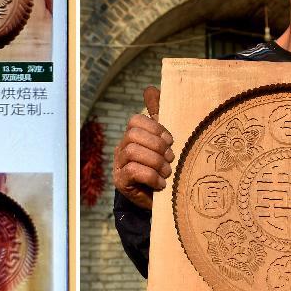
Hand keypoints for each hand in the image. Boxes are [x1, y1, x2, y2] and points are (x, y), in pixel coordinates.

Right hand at [112, 86, 174, 209]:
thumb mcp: (164, 143)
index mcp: (132, 137)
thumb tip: (150, 89)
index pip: (135, 121)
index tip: (170, 140)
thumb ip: (159, 117)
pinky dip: (151, 176)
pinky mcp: (121, 182)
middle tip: (170, 158)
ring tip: (167, 172)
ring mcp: (119, 165)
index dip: (154, 127)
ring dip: (155, 161)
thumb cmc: (163, 168)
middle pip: (133, 134)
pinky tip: (161, 184)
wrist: (159, 201)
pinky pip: (132, 170)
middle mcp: (122, 149)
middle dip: (156, 145)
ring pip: (132, 151)